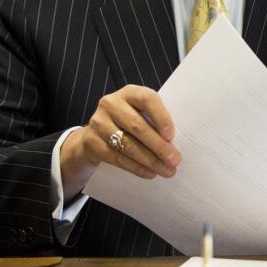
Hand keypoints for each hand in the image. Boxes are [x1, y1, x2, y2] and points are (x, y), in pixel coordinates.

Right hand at [59, 85, 180, 197]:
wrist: (95, 134)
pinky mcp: (91, 142)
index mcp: (129, 92)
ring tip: (167, 171)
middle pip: (137, 126)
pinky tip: (150, 173)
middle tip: (175, 160)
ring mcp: (98, 122)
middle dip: (159, 146)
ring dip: (150, 160)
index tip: (171, 136)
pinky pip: (117, 158)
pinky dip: (136, 168)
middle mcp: (111, 103)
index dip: (161, 117)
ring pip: (127, 145)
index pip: (147, 99)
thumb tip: (175, 143)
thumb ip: (154, 120)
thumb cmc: (128, 121)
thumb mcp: (140, 113)